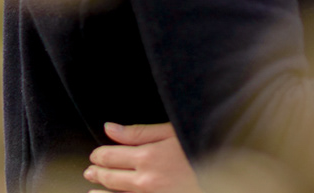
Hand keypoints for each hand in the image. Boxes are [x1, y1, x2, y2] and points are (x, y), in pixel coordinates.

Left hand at [84, 122, 201, 192]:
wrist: (223, 175)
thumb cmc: (202, 147)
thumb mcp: (174, 132)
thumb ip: (140, 132)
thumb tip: (110, 128)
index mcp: (148, 156)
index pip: (111, 156)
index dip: (100, 154)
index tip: (96, 154)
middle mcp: (144, 180)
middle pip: (110, 177)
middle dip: (97, 172)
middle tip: (90, 170)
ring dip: (99, 192)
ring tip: (91, 189)